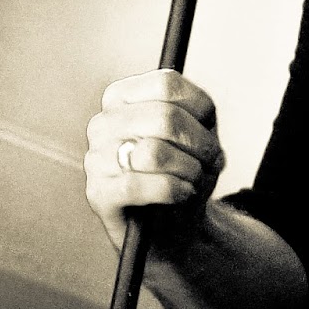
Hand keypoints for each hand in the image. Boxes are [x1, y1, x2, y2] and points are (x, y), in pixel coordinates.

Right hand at [84, 69, 225, 250]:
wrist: (174, 225)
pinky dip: (173, 191)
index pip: (166, 83)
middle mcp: (103, 123)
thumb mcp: (197, 132)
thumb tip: (203, 112)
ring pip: (154, 153)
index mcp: (122, 97)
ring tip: (194, 178)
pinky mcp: (98, 193)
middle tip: (212, 159)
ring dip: (189, 169)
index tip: (210, 126)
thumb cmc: (184, 170)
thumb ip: (198, 112)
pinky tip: (182, 194)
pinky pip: (140, 186)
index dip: (199, 107)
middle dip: (199, 142)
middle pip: (164, 117)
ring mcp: (96, 158)